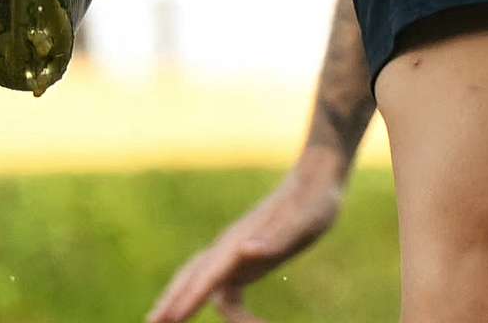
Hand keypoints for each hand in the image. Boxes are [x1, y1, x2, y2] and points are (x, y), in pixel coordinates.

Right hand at [144, 163, 346, 322]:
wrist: (317, 179)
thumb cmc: (314, 201)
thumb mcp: (304, 220)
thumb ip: (276, 236)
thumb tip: (246, 251)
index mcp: (239, 241)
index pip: (207, 276)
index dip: (188, 299)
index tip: (170, 320)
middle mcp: (230, 247)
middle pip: (191, 278)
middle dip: (171, 302)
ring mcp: (236, 253)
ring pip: (202, 283)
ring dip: (186, 305)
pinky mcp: (246, 259)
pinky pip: (226, 289)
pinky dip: (228, 310)